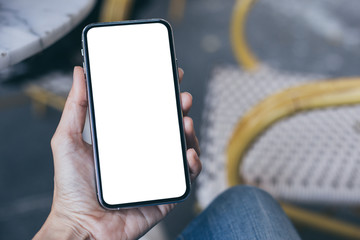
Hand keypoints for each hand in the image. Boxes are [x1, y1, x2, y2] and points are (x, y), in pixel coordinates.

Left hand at [34, 67, 200, 239]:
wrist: (81, 226)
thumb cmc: (71, 188)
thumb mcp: (67, 140)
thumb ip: (75, 106)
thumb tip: (79, 73)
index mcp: (125, 140)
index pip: (148, 112)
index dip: (161, 94)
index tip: (169, 77)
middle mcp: (143, 153)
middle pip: (169, 127)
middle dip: (180, 109)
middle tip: (182, 98)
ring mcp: (156, 172)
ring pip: (181, 148)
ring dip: (189, 133)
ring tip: (186, 123)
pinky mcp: (165, 192)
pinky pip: (186, 176)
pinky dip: (193, 163)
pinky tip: (189, 154)